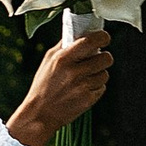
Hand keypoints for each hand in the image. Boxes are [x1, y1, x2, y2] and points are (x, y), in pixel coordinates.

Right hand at [8, 28, 111, 145]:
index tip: (104, 38)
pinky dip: (96, 87)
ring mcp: (83, 87)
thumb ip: (65, 45)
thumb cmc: (43, 85)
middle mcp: (74, 72)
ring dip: (99, 73)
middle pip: (106, 58)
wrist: (40, 114)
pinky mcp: (88, 100)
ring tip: (85, 77)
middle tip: (97, 59)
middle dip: (104, 57)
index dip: (103, 37)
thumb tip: (81, 32)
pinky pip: (102, 87)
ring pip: (105, 74)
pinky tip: (83, 88)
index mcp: (63, 59)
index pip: (92, 41)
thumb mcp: (48, 60)